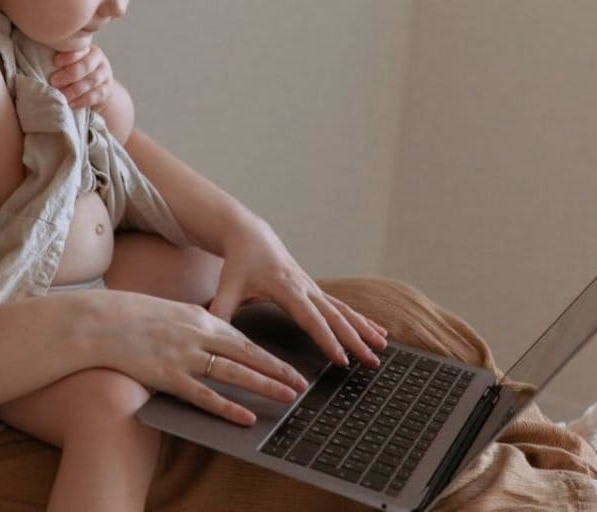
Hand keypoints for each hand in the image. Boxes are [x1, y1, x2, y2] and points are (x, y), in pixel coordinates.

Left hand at [50, 44, 112, 109]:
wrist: (97, 87)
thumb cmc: (76, 72)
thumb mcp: (70, 63)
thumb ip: (60, 60)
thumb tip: (40, 59)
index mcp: (88, 49)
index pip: (80, 49)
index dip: (69, 56)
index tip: (55, 62)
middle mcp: (99, 61)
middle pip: (86, 66)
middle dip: (69, 74)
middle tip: (54, 81)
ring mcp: (104, 76)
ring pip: (91, 81)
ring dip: (75, 89)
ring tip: (62, 95)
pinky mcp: (106, 91)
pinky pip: (95, 96)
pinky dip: (82, 101)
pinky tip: (71, 104)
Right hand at [91, 290, 308, 425]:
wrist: (100, 322)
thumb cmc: (131, 317)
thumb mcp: (170, 313)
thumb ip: (193, 325)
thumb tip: (210, 337)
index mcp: (199, 317)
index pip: (242, 339)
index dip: (268, 355)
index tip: (288, 366)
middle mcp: (198, 335)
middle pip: (247, 355)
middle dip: (278, 370)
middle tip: (302, 384)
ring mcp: (184, 356)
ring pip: (234, 374)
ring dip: (264, 386)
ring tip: (288, 398)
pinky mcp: (169, 376)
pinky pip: (205, 396)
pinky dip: (228, 408)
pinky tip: (246, 418)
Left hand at [207, 218, 388, 368]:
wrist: (250, 235)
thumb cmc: (238, 262)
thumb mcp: (227, 286)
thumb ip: (221, 310)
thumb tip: (214, 334)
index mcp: (285, 287)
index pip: (310, 318)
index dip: (326, 338)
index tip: (341, 358)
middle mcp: (304, 286)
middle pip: (334, 316)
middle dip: (354, 339)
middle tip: (371, 361)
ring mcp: (312, 287)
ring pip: (344, 310)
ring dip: (364, 329)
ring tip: (382, 348)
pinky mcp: (315, 289)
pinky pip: (342, 306)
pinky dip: (361, 318)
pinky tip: (377, 330)